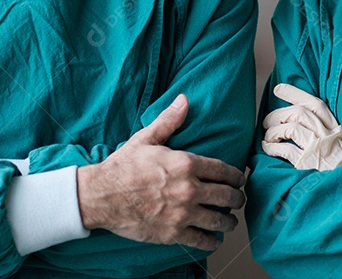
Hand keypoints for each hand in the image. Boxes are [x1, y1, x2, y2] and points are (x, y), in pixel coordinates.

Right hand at [76, 94, 245, 250]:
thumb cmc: (122, 167)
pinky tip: (214, 239)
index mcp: (185, 164)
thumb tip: (184, 100)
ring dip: (229, 221)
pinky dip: (212, 241)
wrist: (101, 196)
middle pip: (227, 196)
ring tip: (230, 221)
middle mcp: (188, 189)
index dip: (236, 177)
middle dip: (237, 199)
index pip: (224, 171)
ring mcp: (182, 214)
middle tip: (238, 200)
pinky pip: (201, 240)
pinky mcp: (173, 234)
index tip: (239, 180)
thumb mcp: (146, 139)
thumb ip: (169, 121)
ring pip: (219, 220)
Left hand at [261, 83, 341, 169]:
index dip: (295, 94)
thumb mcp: (341, 148)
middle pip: (299, 113)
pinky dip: (272, 147)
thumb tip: (299, 122)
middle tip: (267, 121)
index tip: (279, 89)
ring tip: (267, 137)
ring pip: (291, 128)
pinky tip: (268, 149)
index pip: (315, 105)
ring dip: (274, 131)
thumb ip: (327, 135)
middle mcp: (327, 137)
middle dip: (279, 114)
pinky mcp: (307, 165)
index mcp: (335, 131)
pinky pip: (285, 150)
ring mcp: (318, 150)